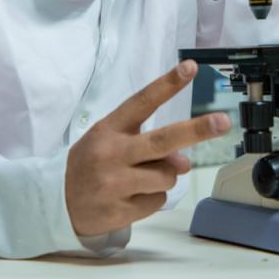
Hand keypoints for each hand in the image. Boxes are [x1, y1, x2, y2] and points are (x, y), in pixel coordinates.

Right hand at [65, 60, 231, 236]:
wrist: (56, 201)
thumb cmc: (91, 163)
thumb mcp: (110, 140)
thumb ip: (147, 143)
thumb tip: (183, 162)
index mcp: (110, 129)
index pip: (142, 102)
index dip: (167, 84)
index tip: (190, 68)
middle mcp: (113, 153)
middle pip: (162, 141)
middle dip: (196, 130)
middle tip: (222, 122)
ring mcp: (115, 183)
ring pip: (167, 176)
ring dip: (165, 176)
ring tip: (141, 177)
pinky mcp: (120, 210)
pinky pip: (157, 201)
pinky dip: (152, 197)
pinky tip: (132, 195)